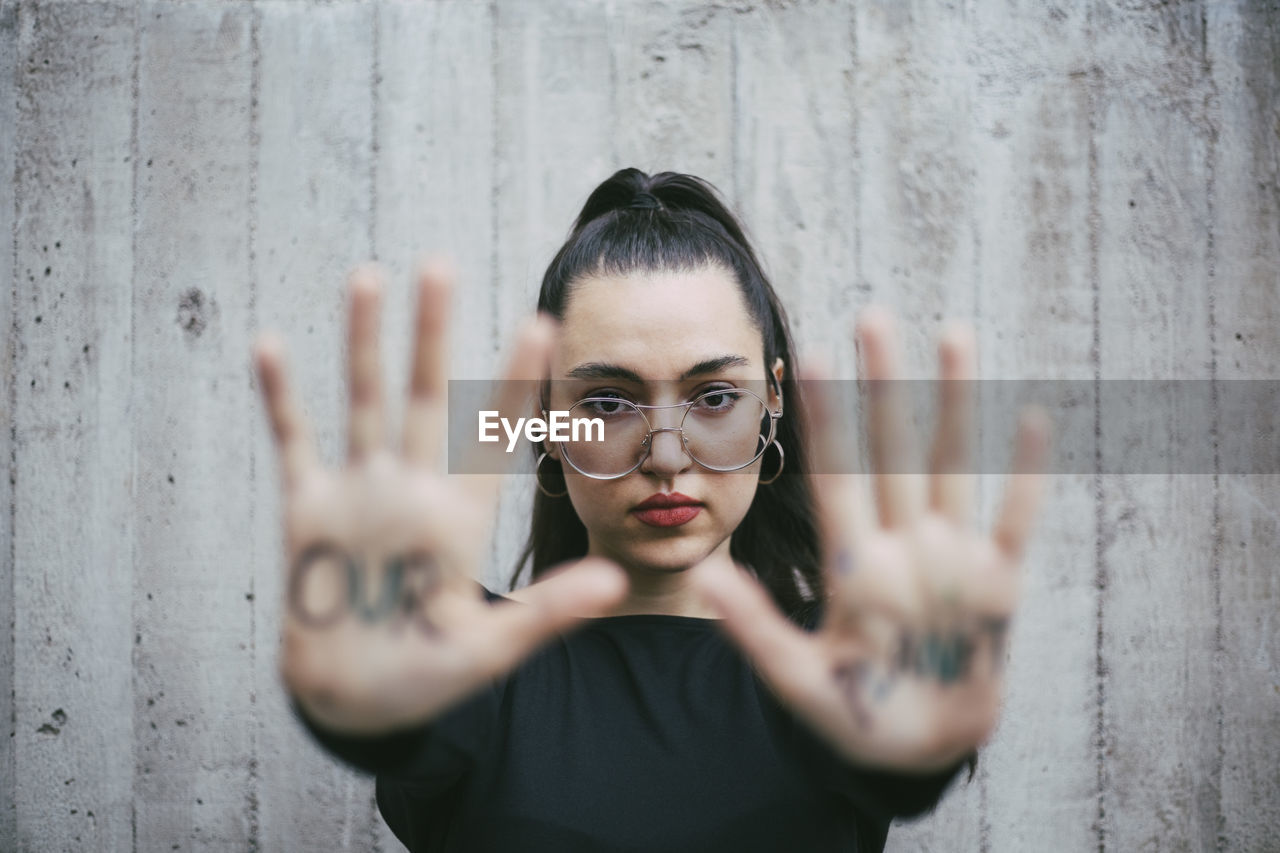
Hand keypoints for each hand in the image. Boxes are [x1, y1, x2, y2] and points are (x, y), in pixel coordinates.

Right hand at [254, 260, 626, 734]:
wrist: (356, 701)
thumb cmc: (428, 678)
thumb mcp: (491, 650)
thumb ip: (549, 612)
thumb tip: (616, 583)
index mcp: (460, 517)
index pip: (492, 436)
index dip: (514, 381)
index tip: (542, 322)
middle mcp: (412, 490)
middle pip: (425, 398)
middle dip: (432, 334)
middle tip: (440, 265)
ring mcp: (360, 495)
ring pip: (364, 402)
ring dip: (363, 342)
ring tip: (368, 277)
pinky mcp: (309, 512)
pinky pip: (294, 444)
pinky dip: (280, 398)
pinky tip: (269, 345)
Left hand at [690, 307, 1049, 771]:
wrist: (914, 752)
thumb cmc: (852, 715)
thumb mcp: (799, 677)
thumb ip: (756, 628)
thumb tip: (702, 576)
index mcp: (851, 563)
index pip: (834, 476)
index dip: (824, 419)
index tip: (805, 358)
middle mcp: (901, 545)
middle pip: (891, 452)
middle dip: (883, 386)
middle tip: (872, 315)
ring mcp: (950, 558)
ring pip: (951, 465)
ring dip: (954, 404)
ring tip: (954, 334)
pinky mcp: (997, 584)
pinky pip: (1015, 520)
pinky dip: (1024, 475)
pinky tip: (1033, 417)